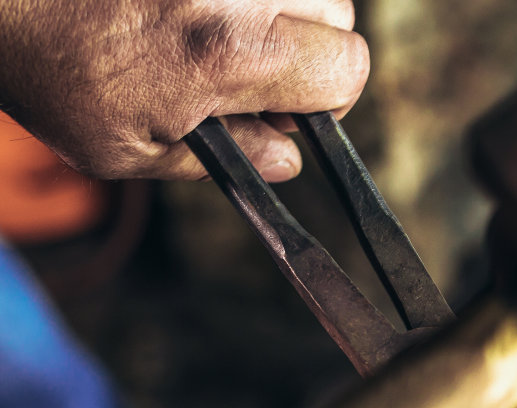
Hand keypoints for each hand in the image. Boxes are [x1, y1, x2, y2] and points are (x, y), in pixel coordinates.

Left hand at [0, 0, 368, 181]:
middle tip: (253, 67)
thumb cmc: (46, 65)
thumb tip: (284, 158)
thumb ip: (225, 158)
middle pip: (337, 14)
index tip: (291, 107)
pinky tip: (192, 5)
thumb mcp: (128, 147)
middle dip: (309, 46)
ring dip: (278, 8)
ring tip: (216, 27)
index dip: (328, 99)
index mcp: (232, 52)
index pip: (345, 70)